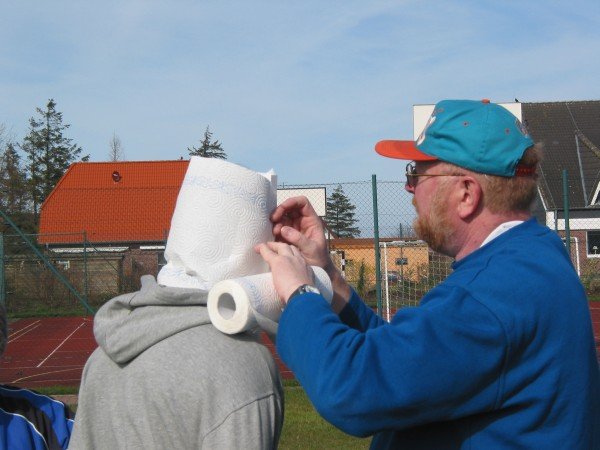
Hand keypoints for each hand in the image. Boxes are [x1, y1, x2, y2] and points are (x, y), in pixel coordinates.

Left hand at [255, 241, 313, 304]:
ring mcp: (288, 259)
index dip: (292, 255)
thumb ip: (300, 283)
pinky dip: (262, 249)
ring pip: (281, 246)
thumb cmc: (304, 295)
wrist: (302, 294)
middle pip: (291, 248)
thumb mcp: (305, 286)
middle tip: (275, 248)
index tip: (287, 258)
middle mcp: (299, 260)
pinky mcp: (277, 261)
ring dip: (273, 246)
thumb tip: (294, 288)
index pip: (299, 257)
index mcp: (306, 268)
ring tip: (266, 247)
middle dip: (283, 247)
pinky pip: (268, 252)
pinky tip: (258, 248)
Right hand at [269, 196, 350, 312]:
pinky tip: (273, 236)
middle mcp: (302, 223)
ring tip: (275, 231)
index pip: (302, 203)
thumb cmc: (319, 261)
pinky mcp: (286, 238)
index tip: (283, 207)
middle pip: (289, 208)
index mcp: (312, 221)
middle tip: (273, 219)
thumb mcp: (312, 250)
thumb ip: (299, 239)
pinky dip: (274, 230)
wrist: (316, 273)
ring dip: (276, 221)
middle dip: (280, 211)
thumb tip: (284, 229)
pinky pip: (278, 228)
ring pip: (282, 218)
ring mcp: (294, 230)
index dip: (292, 201)